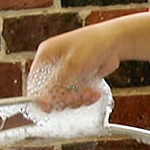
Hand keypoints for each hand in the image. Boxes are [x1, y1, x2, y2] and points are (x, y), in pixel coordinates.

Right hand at [27, 12, 149, 109]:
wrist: (115, 41)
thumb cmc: (92, 45)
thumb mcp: (72, 65)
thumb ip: (57, 85)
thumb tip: (42, 102)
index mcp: (45, 56)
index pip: (35, 81)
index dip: (41, 97)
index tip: (50, 108)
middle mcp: (53, 64)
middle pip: (50, 93)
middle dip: (65, 98)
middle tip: (76, 96)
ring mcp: (66, 72)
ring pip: (65, 96)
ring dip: (78, 99)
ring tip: (89, 93)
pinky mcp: (79, 79)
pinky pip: (77, 95)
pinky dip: (85, 97)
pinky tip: (94, 93)